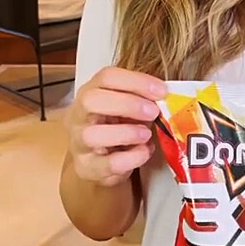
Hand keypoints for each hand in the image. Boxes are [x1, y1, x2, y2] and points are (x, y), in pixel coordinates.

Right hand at [65, 66, 166, 187]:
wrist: (97, 159)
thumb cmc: (115, 124)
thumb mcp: (126, 107)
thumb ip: (141, 99)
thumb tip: (165, 97)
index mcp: (91, 91)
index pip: (107, 77)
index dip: (137, 81)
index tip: (161, 91)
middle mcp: (79, 115)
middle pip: (92, 100)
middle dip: (128, 104)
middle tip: (153, 112)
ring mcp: (79, 142)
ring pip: (92, 134)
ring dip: (126, 133)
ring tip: (146, 134)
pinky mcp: (87, 168)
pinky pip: (107, 164)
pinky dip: (131, 158)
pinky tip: (144, 151)